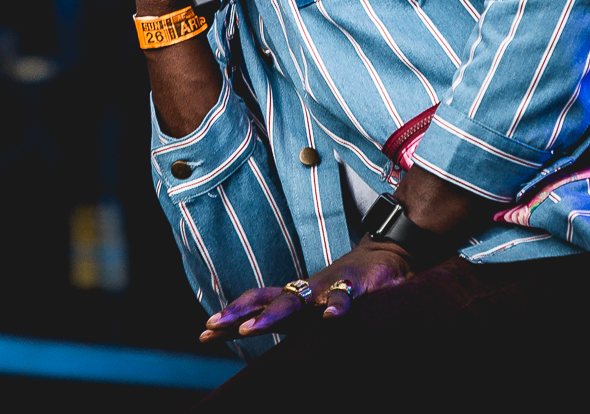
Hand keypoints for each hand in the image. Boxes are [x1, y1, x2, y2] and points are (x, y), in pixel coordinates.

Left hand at [198, 239, 413, 340]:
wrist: (384, 255)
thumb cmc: (344, 286)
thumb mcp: (315, 305)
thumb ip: (289, 319)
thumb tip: (255, 334)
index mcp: (295, 298)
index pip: (255, 303)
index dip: (231, 317)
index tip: (205, 332)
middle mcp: (305, 292)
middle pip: (265, 301)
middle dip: (239, 315)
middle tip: (216, 327)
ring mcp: (326, 289)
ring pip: (295, 301)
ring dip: (272, 314)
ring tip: (253, 329)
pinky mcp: (354, 288)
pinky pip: (344, 299)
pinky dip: (336, 308)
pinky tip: (330, 319)